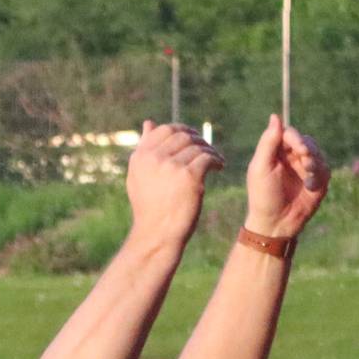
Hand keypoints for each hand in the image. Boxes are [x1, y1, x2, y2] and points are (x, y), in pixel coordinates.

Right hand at [122, 122, 225, 249]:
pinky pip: (207, 158)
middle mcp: (154, 158)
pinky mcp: (189, 176)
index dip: (183, 131)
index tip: (193, 139)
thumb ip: (144, 148)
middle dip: (199, 140)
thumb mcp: (139, 176)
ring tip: (216, 159)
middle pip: (184, 136)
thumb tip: (149, 123)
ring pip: (198, 147)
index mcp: (141, 156)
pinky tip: (220, 167)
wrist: (157, 235)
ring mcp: (171, 166)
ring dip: (210, 151)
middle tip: (207, 149)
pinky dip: (217, 160)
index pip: (165, 130)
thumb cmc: (149, 208)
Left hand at [241, 116, 329, 239]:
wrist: (276, 223)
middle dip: (307, 149)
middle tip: (305, 161)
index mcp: (276, 152)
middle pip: (307, 141)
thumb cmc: (263, 196)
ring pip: (318, 153)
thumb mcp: (261, 167)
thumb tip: (275, 116)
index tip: (298, 149)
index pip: (290, 134)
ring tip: (307, 176)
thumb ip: (268, 142)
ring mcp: (306, 168)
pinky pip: (325, 169)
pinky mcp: (318, 181)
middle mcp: (292, 157)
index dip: (296, 138)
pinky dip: (319, 176)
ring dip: (314, 162)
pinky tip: (310, 186)